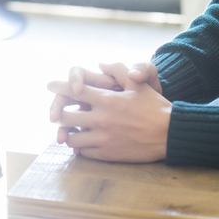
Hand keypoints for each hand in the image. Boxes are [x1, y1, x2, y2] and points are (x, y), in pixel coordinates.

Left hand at [51, 62, 172, 162]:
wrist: (169, 134)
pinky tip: (82, 143)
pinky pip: (84, 152)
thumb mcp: (138, 84)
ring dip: (69, 133)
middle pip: (66, 117)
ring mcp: (103, 138)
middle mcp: (101, 119)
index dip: (59, 87)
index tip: (49, 86)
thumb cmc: (154, 107)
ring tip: (70, 130)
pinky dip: (80, 147)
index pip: (75, 90)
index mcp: (107, 100)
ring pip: (73, 137)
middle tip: (58, 113)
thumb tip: (101, 64)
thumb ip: (118, 70)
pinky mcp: (108, 154)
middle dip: (60, 114)